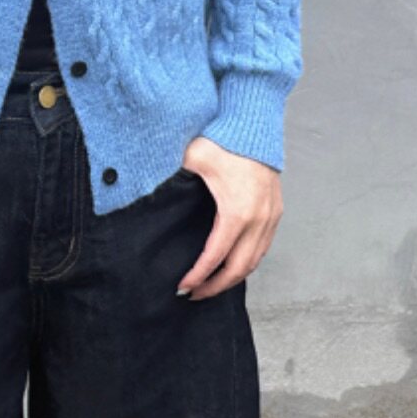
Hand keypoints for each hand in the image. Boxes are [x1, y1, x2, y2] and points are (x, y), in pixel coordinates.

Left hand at [175, 138, 282, 299]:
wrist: (254, 122)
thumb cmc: (223, 139)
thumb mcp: (192, 159)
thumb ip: (170, 179)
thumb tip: (140, 189)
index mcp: (236, 212)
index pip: (216, 257)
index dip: (198, 277)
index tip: (182, 288)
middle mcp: (258, 219)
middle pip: (239, 269)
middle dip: (215, 287)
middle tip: (194, 294)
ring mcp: (271, 216)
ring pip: (255, 261)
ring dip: (233, 278)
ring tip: (211, 284)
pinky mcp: (276, 211)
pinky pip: (264, 247)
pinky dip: (247, 262)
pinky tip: (231, 265)